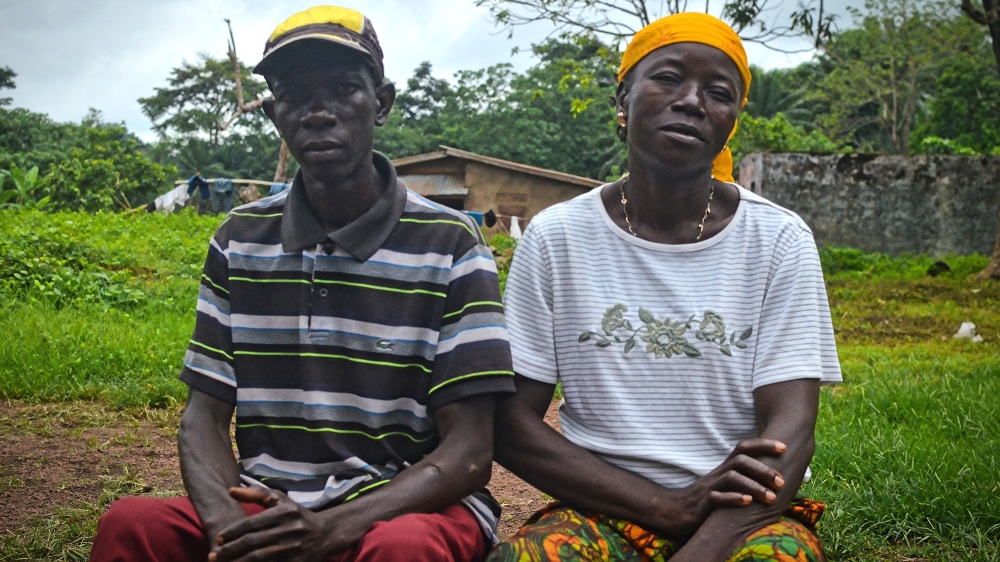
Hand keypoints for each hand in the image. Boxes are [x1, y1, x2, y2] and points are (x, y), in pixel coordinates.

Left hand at [208, 487, 360, 561]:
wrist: (325, 534)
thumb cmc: (297, 515)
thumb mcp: (280, 500)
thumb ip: (256, 494)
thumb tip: (230, 491)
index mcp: (284, 513)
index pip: (252, 523)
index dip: (233, 532)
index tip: (219, 539)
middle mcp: (288, 530)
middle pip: (252, 542)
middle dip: (230, 550)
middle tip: (213, 555)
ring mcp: (292, 549)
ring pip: (259, 558)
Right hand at [663, 439, 786, 534]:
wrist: (676, 510)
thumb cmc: (708, 499)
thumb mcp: (725, 485)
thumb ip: (744, 477)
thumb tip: (773, 475)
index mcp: (725, 468)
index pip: (743, 448)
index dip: (763, 445)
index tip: (784, 447)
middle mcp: (718, 474)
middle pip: (740, 461)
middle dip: (763, 469)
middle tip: (781, 482)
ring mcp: (710, 487)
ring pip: (731, 478)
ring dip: (754, 486)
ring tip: (771, 497)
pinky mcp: (703, 504)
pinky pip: (717, 498)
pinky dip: (733, 498)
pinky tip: (747, 502)